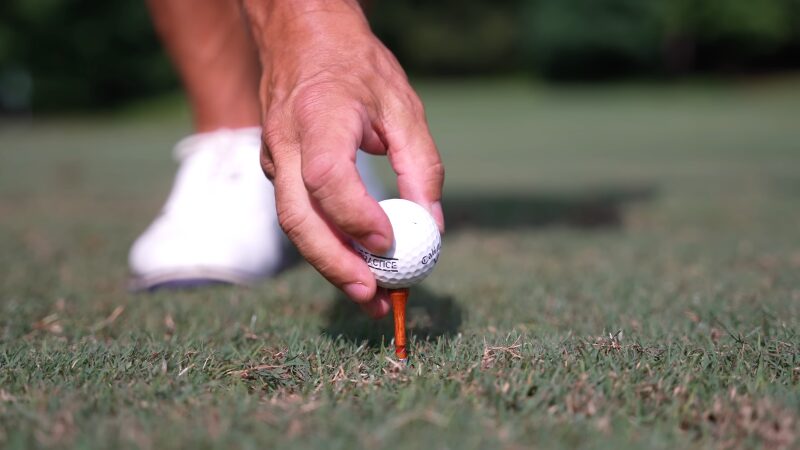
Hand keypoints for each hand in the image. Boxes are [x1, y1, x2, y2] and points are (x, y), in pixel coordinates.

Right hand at [244, 0, 443, 317]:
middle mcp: (286, 142)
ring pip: (295, 225)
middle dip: (337, 265)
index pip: (328, 178)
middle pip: (300, 219)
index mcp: (319, 117)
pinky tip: (356, 262)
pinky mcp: (276, 170)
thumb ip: (421, 165)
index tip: (390, 244)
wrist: (300, 36)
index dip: (356, 217)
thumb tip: (430, 227)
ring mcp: (274, 158)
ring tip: (372, 297)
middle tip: (375, 298)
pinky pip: (299, 214)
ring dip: (331, 265)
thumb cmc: (356, 67)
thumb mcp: (403, 107)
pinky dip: (326, 243)